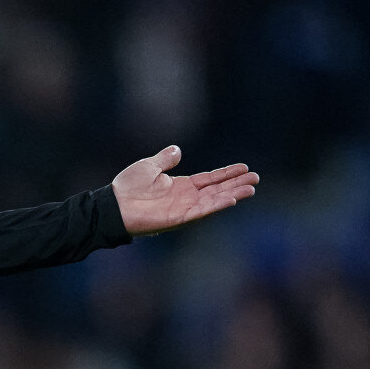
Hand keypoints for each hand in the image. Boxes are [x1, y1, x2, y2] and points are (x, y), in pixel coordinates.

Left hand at [111, 146, 257, 235]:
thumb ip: (165, 160)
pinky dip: (216, 205)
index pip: (210, 179)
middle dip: (237, 184)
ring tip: (251, 189)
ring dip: (233, 194)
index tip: (244, 168)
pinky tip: (232, 199)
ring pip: (214, 200)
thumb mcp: (149, 166)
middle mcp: (186, 198)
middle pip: (217, 190)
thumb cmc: (127, 188)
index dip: (227, 174)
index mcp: (181, 186)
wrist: (113, 205)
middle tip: (256, 179)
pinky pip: (202, 211)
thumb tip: (177, 150)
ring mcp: (184, 208)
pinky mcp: (179, 218)